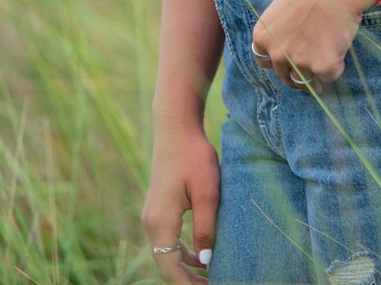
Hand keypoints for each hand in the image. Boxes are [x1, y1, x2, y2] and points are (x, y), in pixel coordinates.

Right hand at [141, 125, 219, 282]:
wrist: (176, 127)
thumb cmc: (194, 155)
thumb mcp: (207, 191)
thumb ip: (205, 227)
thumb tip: (205, 261)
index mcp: (160, 221)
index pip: (169, 268)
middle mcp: (150, 222)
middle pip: (165, 264)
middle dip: (186, 281)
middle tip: (212, 284)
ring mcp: (152, 215)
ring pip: (165, 253)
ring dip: (184, 268)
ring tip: (209, 276)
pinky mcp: (158, 207)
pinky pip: (166, 240)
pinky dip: (180, 253)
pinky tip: (199, 256)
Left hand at [252, 0, 377, 92]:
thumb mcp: (284, 3)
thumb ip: (283, 25)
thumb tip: (294, 33)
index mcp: (262, 36)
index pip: (264, 60)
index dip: (277, 60)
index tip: (287, 60)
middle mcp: (276, 53)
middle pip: (284, 74)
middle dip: (296, 72)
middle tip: (309, 69)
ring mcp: (299, 62)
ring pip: (306, 81)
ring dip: (314, 77)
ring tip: (325, 68)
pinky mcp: (323, 67)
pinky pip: (329, 76)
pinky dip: (336, 67)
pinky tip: (340, 53)